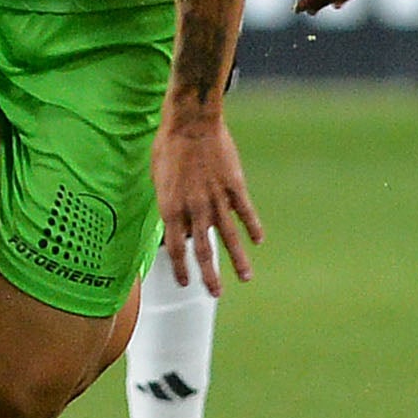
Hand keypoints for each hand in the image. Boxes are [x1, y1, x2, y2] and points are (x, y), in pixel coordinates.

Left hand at [151, 116, 260, 294]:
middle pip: (202, 250)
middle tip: (215, 294)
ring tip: (245, 278)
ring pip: (228, 237)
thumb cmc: (168, 148)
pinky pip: (245, 213)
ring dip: (237, 260)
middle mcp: (193, 209)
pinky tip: (258, 241)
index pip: (175, 248)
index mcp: (170, 207)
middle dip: (209, 275)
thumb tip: (177, 227)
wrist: (190, 123)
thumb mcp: (158, 179)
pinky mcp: (234, 187)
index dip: (181, 267)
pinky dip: (253, 227)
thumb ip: (169, 205)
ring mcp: (216, 199)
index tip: (185, 283)